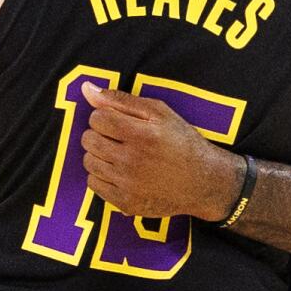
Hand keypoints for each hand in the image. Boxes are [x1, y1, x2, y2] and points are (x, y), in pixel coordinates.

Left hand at [79, 84, 242, 219]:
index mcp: (142, 134)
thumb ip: (121, 100)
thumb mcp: (160, 112)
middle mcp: (132, 161)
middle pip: (89, 140)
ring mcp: (128, 184)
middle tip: (119, 138)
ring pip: (89, 162)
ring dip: (99, 155)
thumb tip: (87, 88)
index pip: (97, 118)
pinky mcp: (126, 202)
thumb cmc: (182, 142)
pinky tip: (120, 172)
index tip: (119, 121)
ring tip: (120, 154)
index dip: (105, 116)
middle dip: (100, 134)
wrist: (204, 182)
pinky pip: (94, 184)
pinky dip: (102, 176)